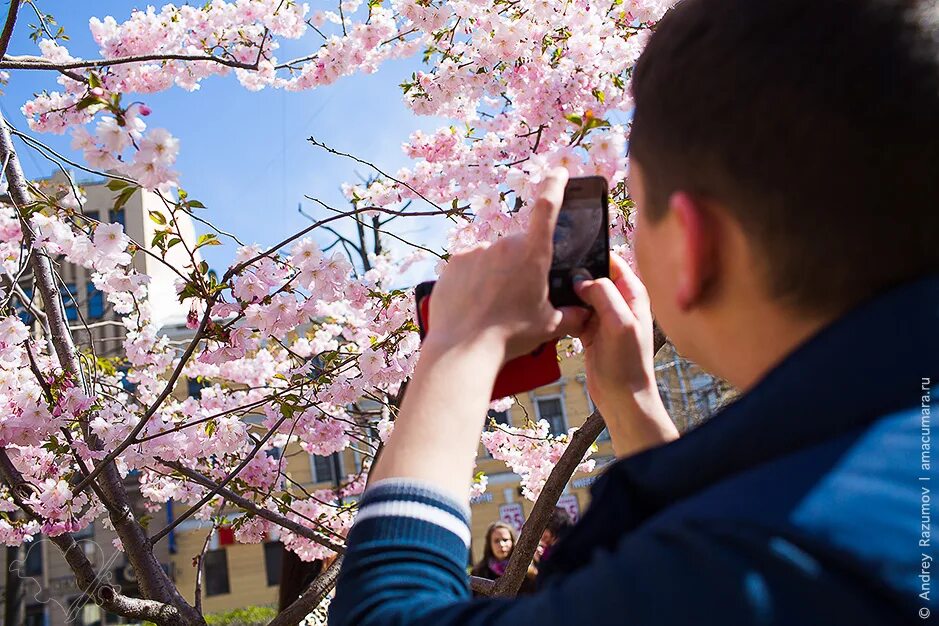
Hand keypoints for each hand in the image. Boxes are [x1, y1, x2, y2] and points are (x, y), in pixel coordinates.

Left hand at [427, 168, 589, 360]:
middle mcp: (503, 246)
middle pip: (518, 247)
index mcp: (532, 254)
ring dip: (496, 275)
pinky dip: (474, 281)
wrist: (463, 348)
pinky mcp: (453, 263)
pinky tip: (475, 305)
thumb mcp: (549, 326)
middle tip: (518, 296)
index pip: (547, 208)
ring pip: (493, 258)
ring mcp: (475, 252)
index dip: (555, 186)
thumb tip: (587, 312)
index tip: (559, 173)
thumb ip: (572, 315)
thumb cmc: (509, 336)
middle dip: (521, 265)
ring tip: (493, 307)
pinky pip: (470, 267)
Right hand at [574, 253, 678, 455]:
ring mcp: (604, 317)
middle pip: (593, 276)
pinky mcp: (590, 331)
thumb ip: (603, 294)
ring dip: (568, 296)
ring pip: (581, 295)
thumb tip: (582, 278)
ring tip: (551, 293)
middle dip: (576, 276)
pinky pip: (574, 313)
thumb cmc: (628, 363)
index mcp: (633, 294)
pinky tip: (554, 313)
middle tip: (555, 273)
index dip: (593, 255)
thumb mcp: (619, 323)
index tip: (572, 252)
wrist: (622, 397)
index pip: (612, 262)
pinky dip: (565, 313)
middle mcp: (620, 302)